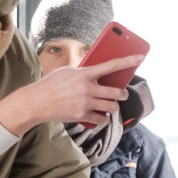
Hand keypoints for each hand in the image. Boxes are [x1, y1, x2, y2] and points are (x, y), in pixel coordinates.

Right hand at [0, 54, 144, 134]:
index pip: (112, 65)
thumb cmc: (50, 84)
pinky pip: (101, 120)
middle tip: (121, 94)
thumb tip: (98, 74)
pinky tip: (99, 116)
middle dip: (122, 94)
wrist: (36, 102)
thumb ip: (83, 72)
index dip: (129, 61)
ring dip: (112, 107)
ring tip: (108, 105)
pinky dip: (102, 119)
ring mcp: (85, 103)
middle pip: (116, 93)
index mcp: (85, 73)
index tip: (141, 57)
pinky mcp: (82, 116)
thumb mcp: (67, 71)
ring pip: (112, 107)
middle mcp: (88, 88)